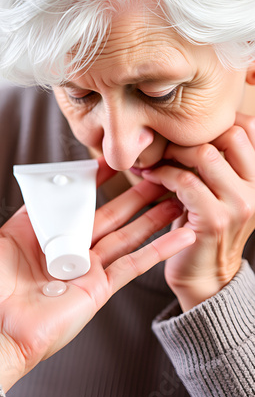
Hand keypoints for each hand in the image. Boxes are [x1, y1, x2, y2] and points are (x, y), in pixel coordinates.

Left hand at [0, 158, 194, 391]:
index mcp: (33, 235)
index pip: (69, 200)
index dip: (90, 180)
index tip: (109, 161)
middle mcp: (62, 249)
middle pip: (105, 214)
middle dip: (130, 194)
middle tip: (154, 174)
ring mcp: (83, 268)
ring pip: (125, 234)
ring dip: (150, 215)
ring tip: (174, 194)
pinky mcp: (98, 287)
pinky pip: (134, 264)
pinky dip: (158, 249)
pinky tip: (181, 234)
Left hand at [142, 113, 254, 310]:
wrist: (205, 276)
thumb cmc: (204, 227)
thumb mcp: (219, 192)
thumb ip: (215, 163)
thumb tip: (189, 127)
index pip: (250, 129)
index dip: (218, 121)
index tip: (188, 128)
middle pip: (230, 135)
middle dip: (193, 135)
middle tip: (168, 143)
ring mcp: (239, 205)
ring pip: (205, 155)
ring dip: (173, 153)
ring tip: (156, 159)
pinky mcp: (214, 220)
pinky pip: (185, 181)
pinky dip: (162, 174)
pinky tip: (151, 176)